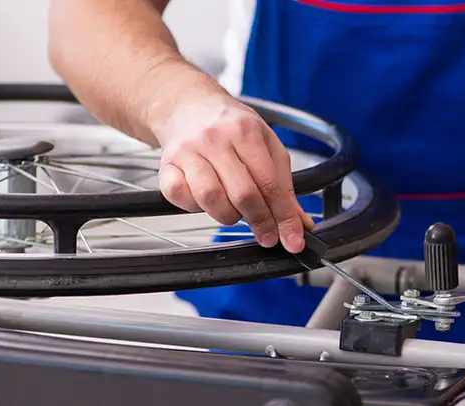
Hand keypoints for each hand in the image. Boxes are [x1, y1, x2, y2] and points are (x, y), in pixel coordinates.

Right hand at [154, 95, 312, 252]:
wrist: (189, 106)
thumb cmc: (231, 128)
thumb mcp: (267, 145)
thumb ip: (283, 185)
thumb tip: (299, 223)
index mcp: (245, 131)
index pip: (270, 183)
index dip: (283, 217)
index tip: (293, 240)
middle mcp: (214, 139)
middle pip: (242, 193)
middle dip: (260, 221)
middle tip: (267, 235)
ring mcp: (187, 152)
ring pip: (210, 198)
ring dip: (227, 215)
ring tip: (235, 211)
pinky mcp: (166, 165)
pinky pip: (179, 197)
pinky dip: (194, 207)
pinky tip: (205, 201)